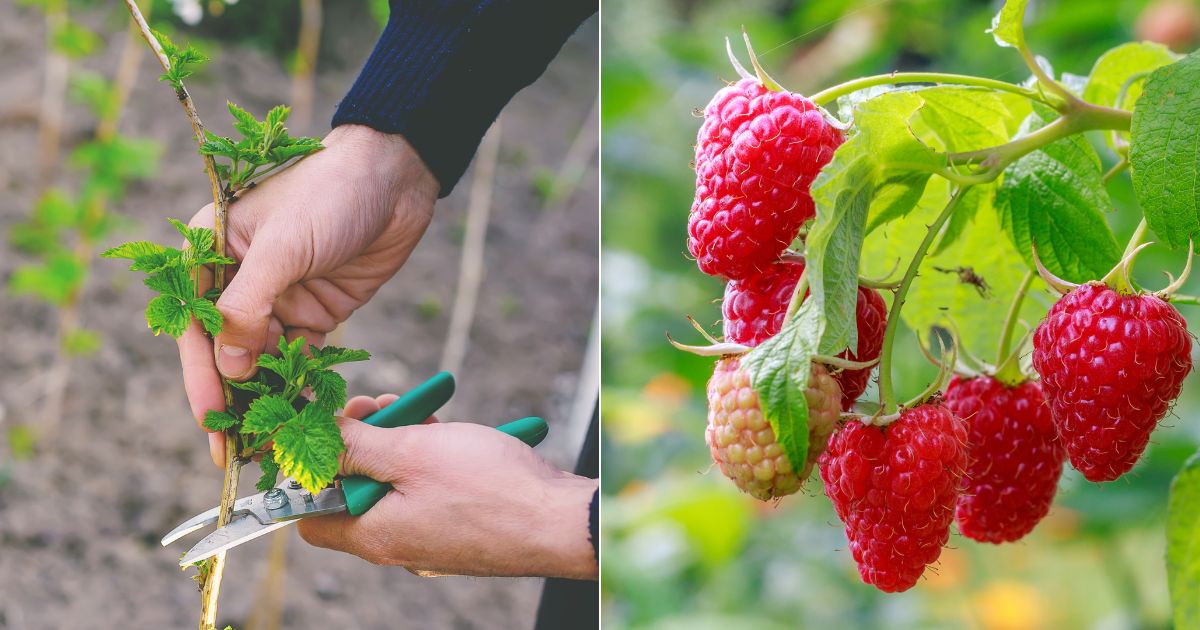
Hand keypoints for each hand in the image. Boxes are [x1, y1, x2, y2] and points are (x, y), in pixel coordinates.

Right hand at [177, 125, 439, 465]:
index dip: (203, 380)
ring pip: (263, 362)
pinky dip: (301, 387)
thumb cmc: (330, 193)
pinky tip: (305, 419)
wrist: (396, 178)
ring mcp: (279, 299)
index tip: (212, 425)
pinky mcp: (316, 312)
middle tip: (236, 455)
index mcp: (210, 253)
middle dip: (232, 402)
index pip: (196, 328)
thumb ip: (249, 307)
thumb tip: (230, 367)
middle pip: (227, 353)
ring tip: (270, 447)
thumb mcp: (282, 248)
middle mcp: (238, 280)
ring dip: (266, 401)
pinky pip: (301, 359)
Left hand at [296, 395, 598, 579]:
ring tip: (418, 409)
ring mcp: (431, 535)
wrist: (560, 519)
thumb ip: (355, 444)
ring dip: (401, 441)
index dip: (306, 473)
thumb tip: (311, 436)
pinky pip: (430, 488)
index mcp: (374, 534)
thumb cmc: (490, 489)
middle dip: (363, 440)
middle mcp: (398, 541)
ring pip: (396, 482)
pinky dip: (432, 456)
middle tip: (378, 405)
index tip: (323, 432)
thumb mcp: (411, 452)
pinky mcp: (460, 524)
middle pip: (356, 489)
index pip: (309, 517)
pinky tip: (447, 428)